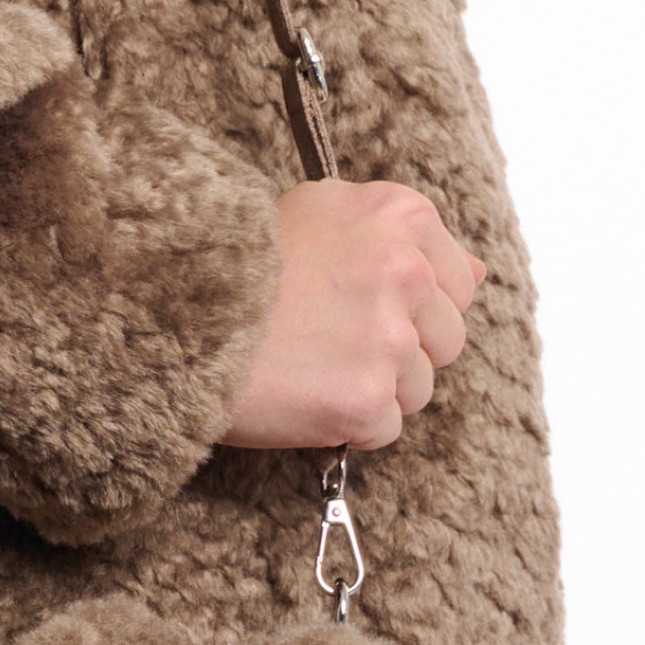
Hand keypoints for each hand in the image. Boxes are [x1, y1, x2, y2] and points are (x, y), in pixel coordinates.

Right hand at [217, 181, 481, 450]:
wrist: (169, 317)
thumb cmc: (235, 265)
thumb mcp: (320, 214)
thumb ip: (399, 237)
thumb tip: (476, 272)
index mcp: (401, 216)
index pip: (457, 281)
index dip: (409, 302)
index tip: (356, 303)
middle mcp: (406, 270)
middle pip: (446, 339)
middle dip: (397, 349)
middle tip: (326, 338)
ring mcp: (390, 337)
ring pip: (418, 388)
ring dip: (371, 389)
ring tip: (307, 364)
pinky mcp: (368, 398)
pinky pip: (384, 430)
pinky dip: (344, 425)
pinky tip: (300, 393)